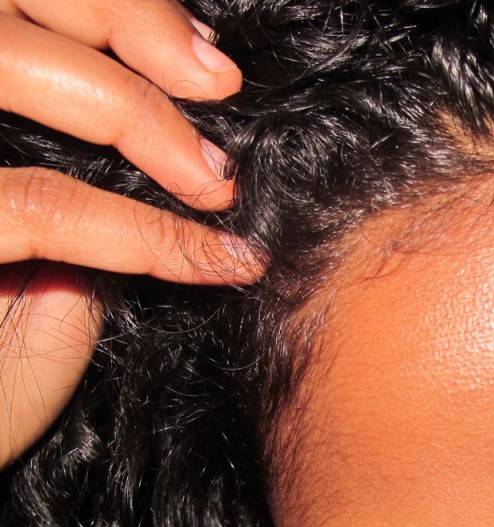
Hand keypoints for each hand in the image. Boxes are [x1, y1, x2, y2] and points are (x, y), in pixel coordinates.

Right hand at [0, 0, 262, 467]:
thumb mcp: (48, 277)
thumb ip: (85, 209)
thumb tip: (173, 170)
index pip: (23, 16)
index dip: (115, 15)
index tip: (208, 64)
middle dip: (120, 18)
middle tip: (215, 81)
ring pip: (8, 62)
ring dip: (132, 107)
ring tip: (215, 174)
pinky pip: (41, 206)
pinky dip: (143, 231)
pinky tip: (218, 260)